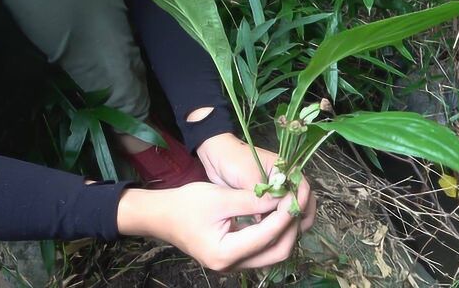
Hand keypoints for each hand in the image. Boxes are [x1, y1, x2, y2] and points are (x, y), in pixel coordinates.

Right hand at [116, 182, 309, 270]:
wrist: (161, 216)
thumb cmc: (186, 204)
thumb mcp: (220, 198)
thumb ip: (253, 200)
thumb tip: (282, 196)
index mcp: (225, 253)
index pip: (268, 236)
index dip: (285, 214)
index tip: (294, 193)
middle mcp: (232, 265)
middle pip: (277, 252)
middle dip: (291, 226)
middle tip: (296, 199)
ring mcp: (234, 264)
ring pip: (273, 253)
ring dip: (286, 230)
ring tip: (291, 204)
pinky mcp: (235, 257)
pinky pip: (264, 249)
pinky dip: (275, 233)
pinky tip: (279, 213)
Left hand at [196, 133, 315, 231]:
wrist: (216, 156)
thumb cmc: (233, 160)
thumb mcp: (248, 176)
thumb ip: (259, 197)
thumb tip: (265, 221)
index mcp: (287, 170)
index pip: (302, 190)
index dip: (298, 206)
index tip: (287, 220)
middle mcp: (286, 183)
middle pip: (302, 203)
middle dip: (297, 219)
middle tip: (286, 233)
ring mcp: (277, 193)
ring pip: (292, 212)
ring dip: (289, 224)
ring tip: (279, 237)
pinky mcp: (267, 202)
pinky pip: (278, 216)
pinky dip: (278, 226)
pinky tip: (271, 237)